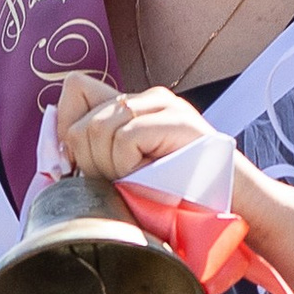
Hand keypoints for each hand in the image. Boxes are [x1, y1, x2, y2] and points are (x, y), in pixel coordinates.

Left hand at [51, 72, 215, 184]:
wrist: (234, 204)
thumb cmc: (181, 197)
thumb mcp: (128, 174)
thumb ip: (98, 156)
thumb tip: (59, 153)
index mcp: (134, 107)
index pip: (75, 89)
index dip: (65, 129)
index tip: (76, 166)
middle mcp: (147, 99)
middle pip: (81, 121)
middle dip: (89, 163)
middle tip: (120, 181)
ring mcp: (164, 106)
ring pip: (98, 129)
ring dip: (110, 168)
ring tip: (137, 180)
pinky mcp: (177, 121)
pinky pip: (124, 140)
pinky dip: (128, 168)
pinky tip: (150, 176)